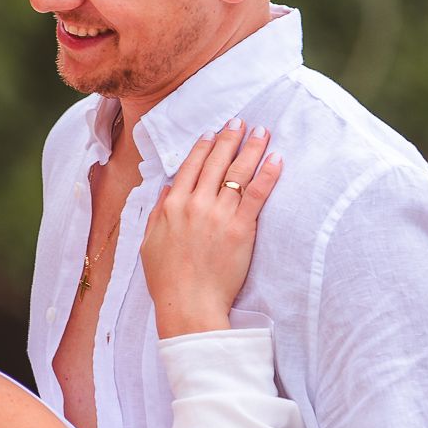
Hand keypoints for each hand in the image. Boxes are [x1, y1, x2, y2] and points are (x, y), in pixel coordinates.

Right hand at [141, 120, 281, 338]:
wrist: (188, 305)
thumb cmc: (168, 280)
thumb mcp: (150, 242)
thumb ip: (159, 212)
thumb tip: (169, 188)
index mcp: (172, 206)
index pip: (191, 166)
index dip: (204, 146)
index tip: (213, 133)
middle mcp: (195, 204)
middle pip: (216, 162)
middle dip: (230, 138)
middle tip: (241, 122)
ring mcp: (219, 215)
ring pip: (238, 172)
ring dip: (251, 147)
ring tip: (262, 131)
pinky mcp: (241, 229)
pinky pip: (258, 194)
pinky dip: (268, 173)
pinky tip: (277, 158)